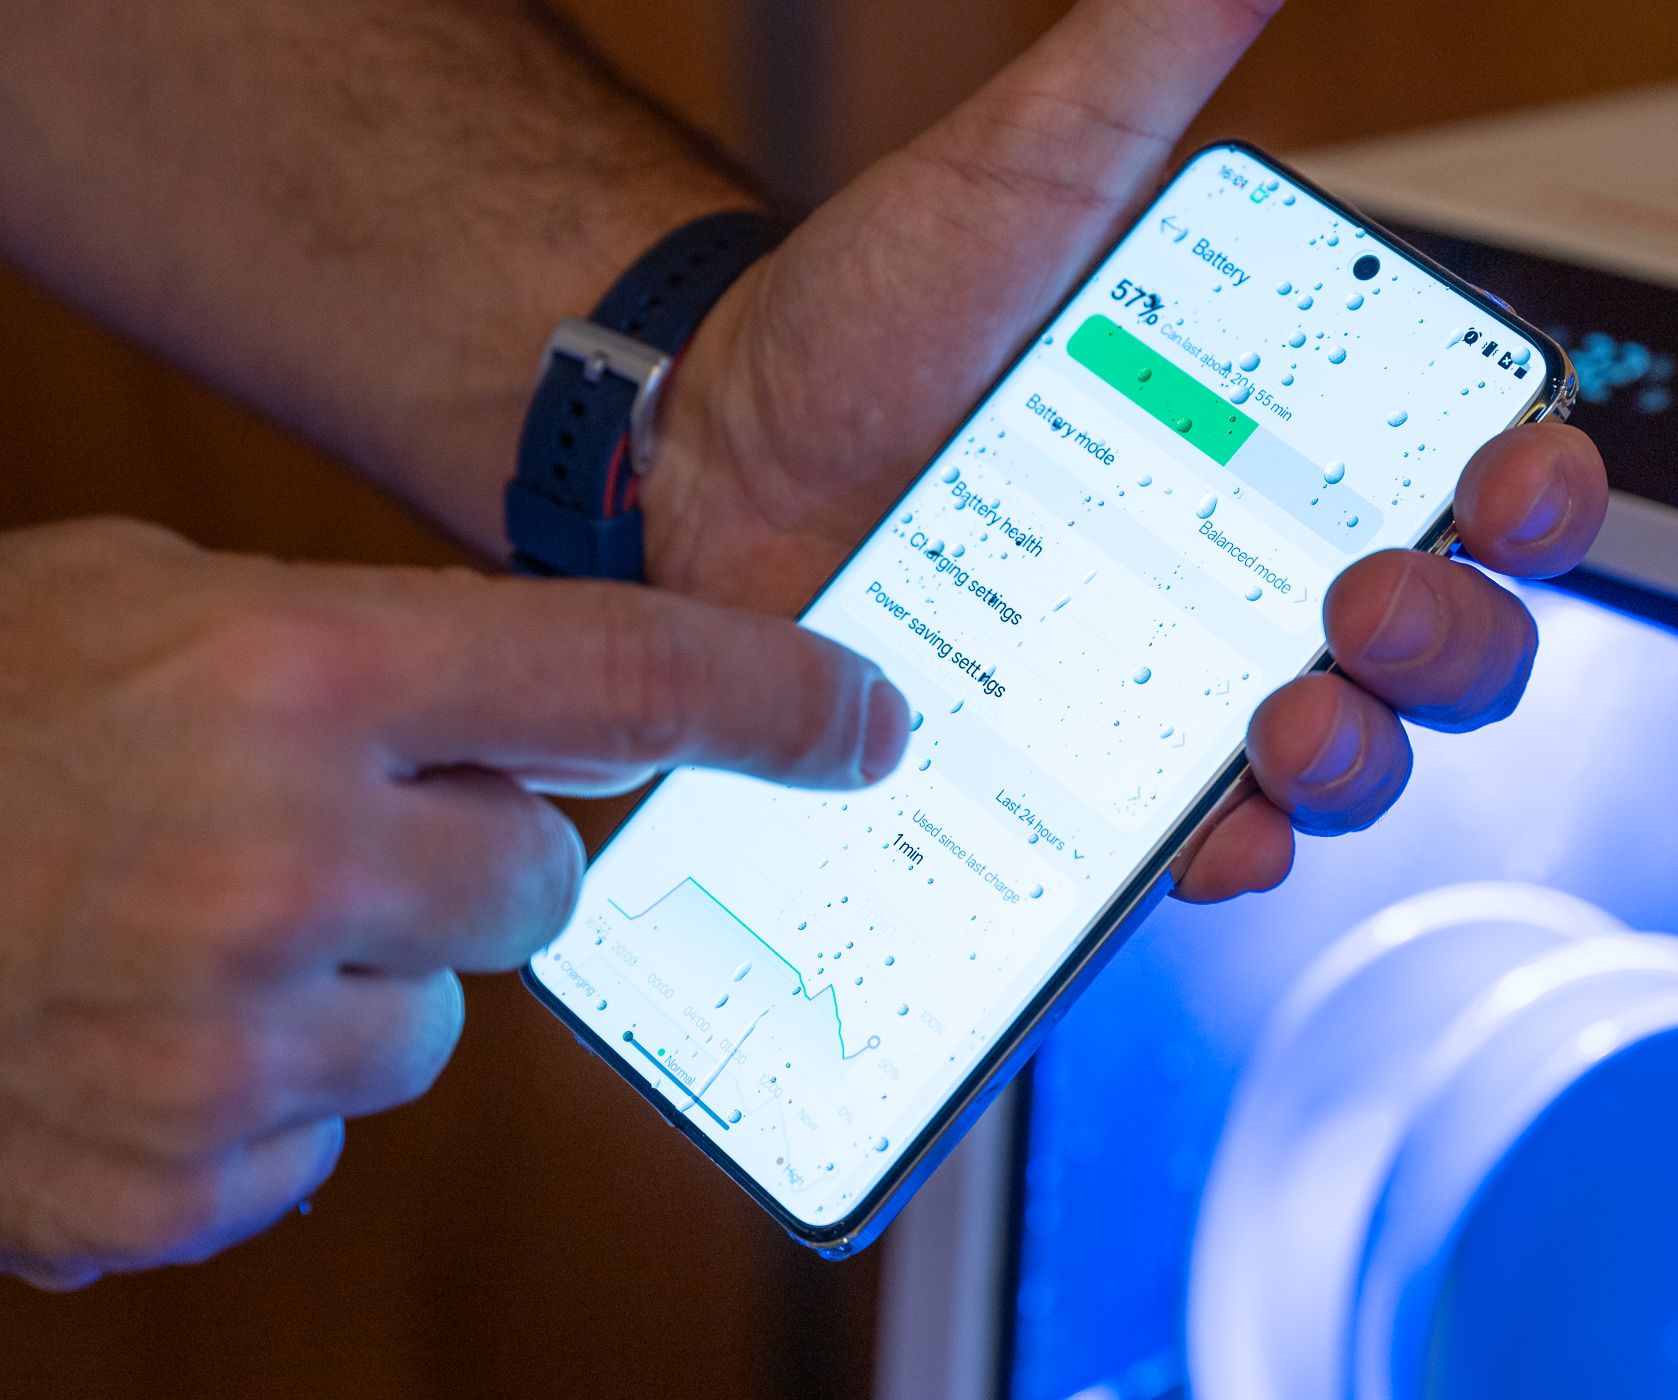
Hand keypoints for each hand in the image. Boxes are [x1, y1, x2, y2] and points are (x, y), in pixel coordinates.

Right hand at [0, 518, 906, 1286]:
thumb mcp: (171, 609)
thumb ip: (387, 663)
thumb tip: (588, 725)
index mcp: (290, 672)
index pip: (608, 673)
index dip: (763, 696)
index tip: (868, 721)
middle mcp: (282, 855)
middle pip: (540, 886)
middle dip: (465, 862)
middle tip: (323, 827)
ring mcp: (231, 1036)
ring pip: (435, 1023)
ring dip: (352, 976)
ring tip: (192, 921)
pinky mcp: (186, 1176)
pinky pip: (325, 1128)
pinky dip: (264, 1081)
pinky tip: (144, 1014)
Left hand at [642, 0, 1609, 900]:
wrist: (715, 443)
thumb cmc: (876, 310)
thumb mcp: (1025, 169)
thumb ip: (1148, 62)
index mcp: (1293, 430)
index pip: (1480, 477)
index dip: (1537, 493)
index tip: (1509, 482)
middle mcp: (1264, 567)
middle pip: (1452, 642)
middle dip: (1456, 638)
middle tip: (1366, 602)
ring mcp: (1182, 684)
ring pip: (1350, 760)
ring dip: (1361, 762)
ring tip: (1286, 727)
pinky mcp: (1094, 777)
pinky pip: (1201, 844)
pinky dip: (1227, 855)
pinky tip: (1206, 837)